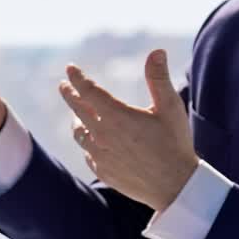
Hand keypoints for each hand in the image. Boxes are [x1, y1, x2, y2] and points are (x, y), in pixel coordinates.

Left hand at [59, 50, 197, 210]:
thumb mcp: (170, 107)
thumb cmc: (175, 143)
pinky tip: (91, 141)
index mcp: (116, 116)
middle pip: (78, 110)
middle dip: (70, 95)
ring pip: (79, 133)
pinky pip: (87, 153)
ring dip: (77, 121)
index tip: (70, 68)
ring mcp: (99, 155)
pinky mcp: (102, 170)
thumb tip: (156, 51)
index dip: (78, 78)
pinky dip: (87, 143)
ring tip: (77, 115)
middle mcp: (102, 135)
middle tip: (64, 86)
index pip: (88, 91)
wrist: (174, 186)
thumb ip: (159, 79)